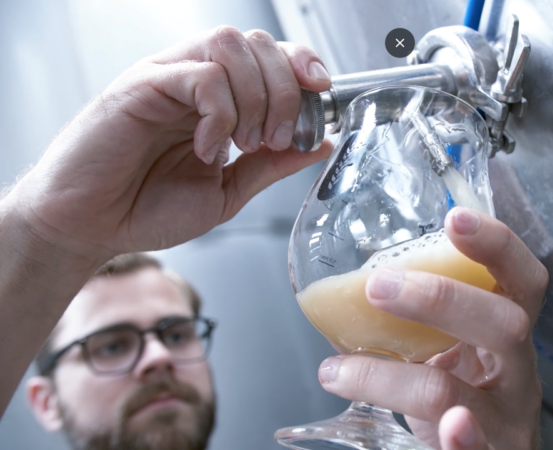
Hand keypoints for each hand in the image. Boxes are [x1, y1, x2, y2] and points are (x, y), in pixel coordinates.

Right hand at [6, 26, 331, 261]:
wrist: (91, 228)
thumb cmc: (146, 209)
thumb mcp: (228, 191)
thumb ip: (272, 165)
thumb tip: (320, 143)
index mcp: (215, 99)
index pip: (267, 53)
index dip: (300, 63)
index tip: (320, 92)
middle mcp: (192, 80)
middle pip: (255, 42)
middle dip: (285, 88)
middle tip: (278, 137)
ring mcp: (166, 78)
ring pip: (229, 46)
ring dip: (256, 96)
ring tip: (245, 143)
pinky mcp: (142, 86)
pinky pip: (201, 76)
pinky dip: (221, 114)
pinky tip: (208, 147)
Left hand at [318, 207, 547, 448]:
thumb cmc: (464, 396)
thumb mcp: (452, 351)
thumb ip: (419, 323)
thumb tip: (346, 290)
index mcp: (509, 332)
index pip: (522, 279)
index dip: (496, 246)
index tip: (455, 217)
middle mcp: (518, 372)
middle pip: (506, 324)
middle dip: (440, 298)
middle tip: (378, 286)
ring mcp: (506, 419)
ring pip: (456, 393)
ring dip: (389, 377)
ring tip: (338, 371)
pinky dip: (462, 441)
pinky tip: (451, 428)